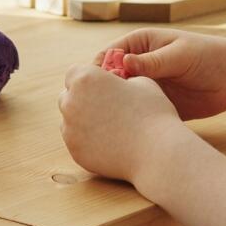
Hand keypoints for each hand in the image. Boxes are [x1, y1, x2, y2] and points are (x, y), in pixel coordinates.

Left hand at [59, 60, 188, 183]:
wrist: (157, 153)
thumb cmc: (153, 113)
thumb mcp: (142, 82)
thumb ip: (122, 78)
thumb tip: (116, 81)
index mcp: (85, 79)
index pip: (74, 73)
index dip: (88, 78)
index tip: (103, 85)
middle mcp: (71, 103)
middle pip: (67, 96)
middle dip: (82, 99)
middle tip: (105, 106)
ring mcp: (70, 130)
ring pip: (70, 121)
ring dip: (83, 120)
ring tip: (109, 126)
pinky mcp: (75, 152)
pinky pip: (77, 142)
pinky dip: (88, 141)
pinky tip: (109, 143)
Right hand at [100, 29, 225, 120]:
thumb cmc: (207, 56)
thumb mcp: (178, 54)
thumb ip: (152, 61)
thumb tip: (123, 63)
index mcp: (139, 45)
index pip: (107, 56)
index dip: (98, 71)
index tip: (96, 87)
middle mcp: (138, 66)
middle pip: (109, 81)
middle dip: (102, 93)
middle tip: (99, 108)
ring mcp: (145, 87)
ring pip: (120, 100)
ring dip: (115, 110)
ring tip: (112, 122)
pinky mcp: (154, 105)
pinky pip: (136, 114)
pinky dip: (130, 122)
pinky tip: (127, 130)